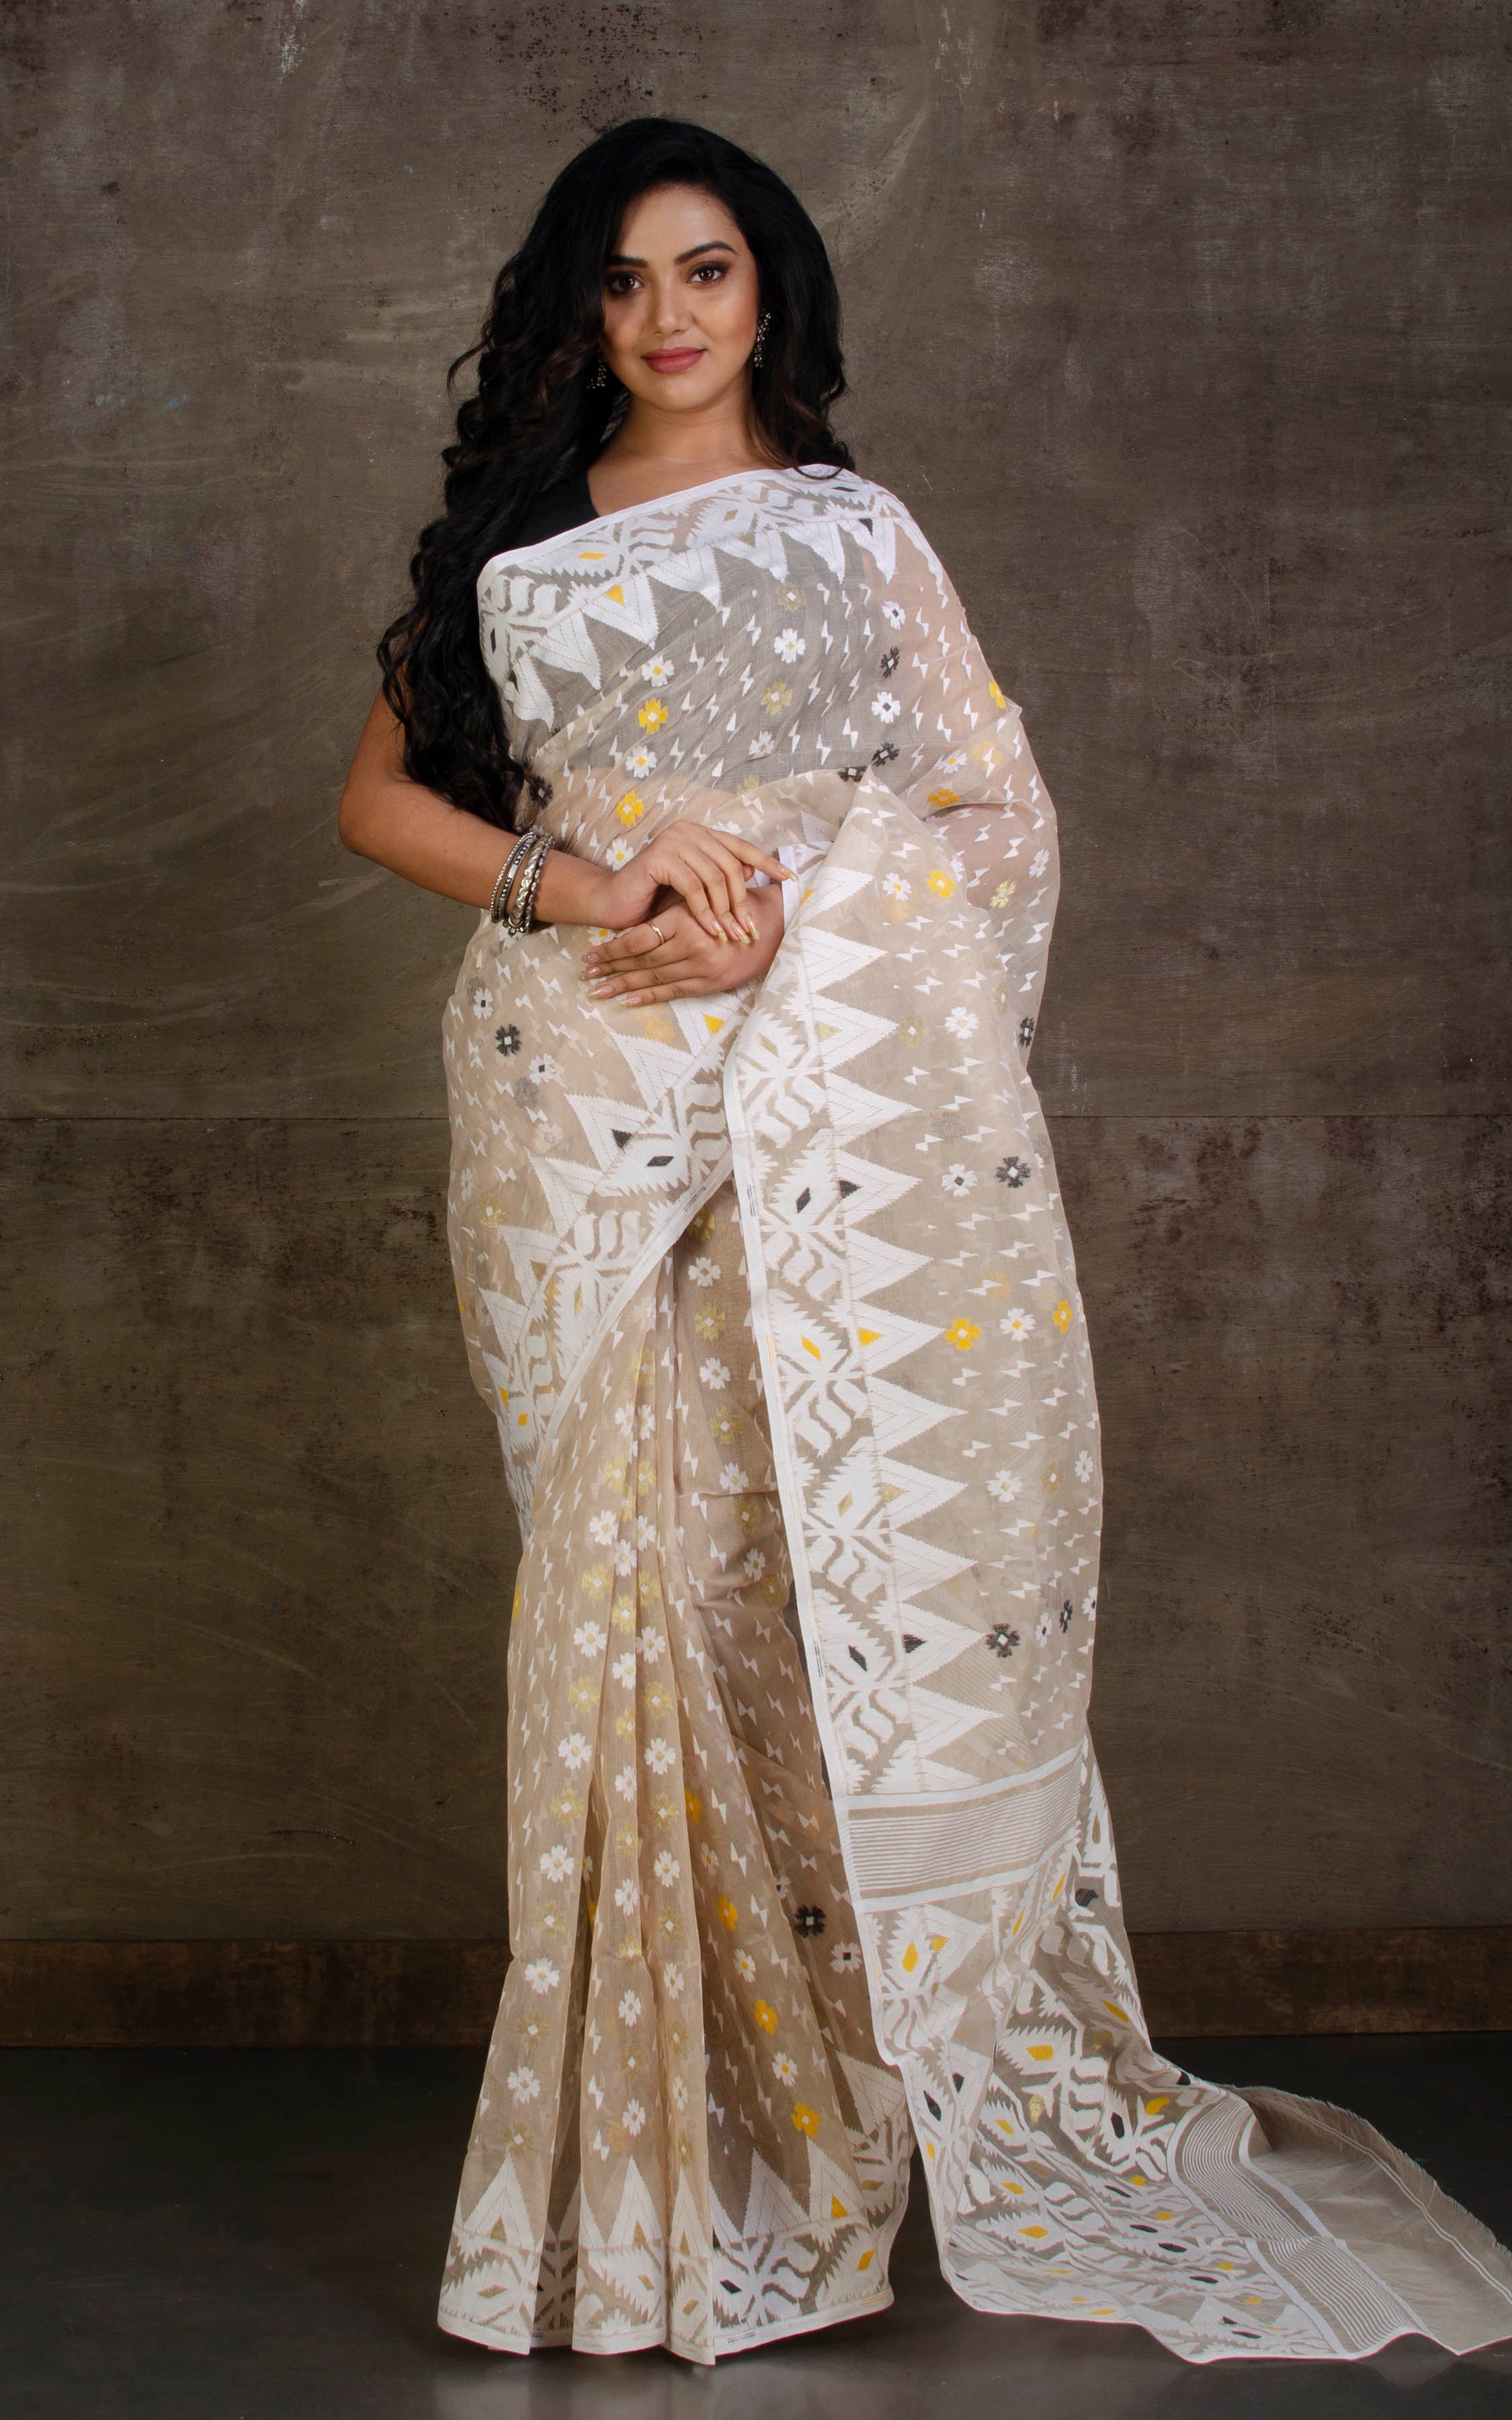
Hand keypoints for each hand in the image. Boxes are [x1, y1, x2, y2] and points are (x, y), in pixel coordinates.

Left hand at [584, 883, 785, 1005]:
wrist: (777, 927)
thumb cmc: (735, 906)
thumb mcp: (703, 898)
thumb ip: (673, 908)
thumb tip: (633, 924)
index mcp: (687, 920)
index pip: (640, 939)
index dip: (613, 949)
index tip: (592, 954)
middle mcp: (693, 946)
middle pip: (642, 961)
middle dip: (612, 968)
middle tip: (587, 974)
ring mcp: (702, 967)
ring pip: (655, 978)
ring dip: (624, 985)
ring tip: (599, 990)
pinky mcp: (711, 983)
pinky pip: (674, 991)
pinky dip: (650, 995)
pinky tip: (629, 1000)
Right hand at [594, 819, 790, 940]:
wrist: (614, 903)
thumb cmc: (655, 899)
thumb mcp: (695, 890)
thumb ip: (720, 880)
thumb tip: (751, 875)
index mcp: (700, 834)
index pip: (741, 847)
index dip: (767, 862)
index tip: (789, 878)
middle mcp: (688, 831)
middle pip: (731, 865)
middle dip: (742, 901)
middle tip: (749, 929)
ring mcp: (673, 841)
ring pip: (714, 877)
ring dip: (726, 911)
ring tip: (732, 936)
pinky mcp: (660, 857)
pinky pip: (693, 887)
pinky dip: (705, 912)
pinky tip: (711, 931)